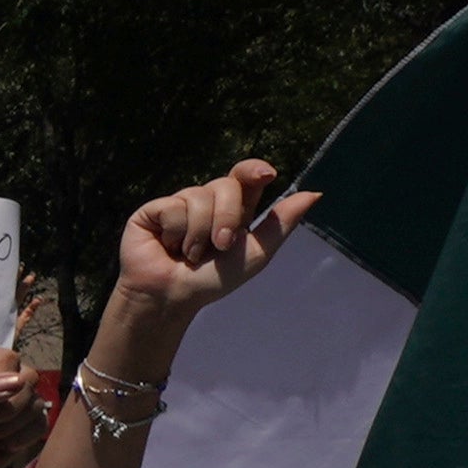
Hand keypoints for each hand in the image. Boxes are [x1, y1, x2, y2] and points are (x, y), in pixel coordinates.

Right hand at [115, 162, 314, 319]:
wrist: (173, 297)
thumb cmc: (213, 281)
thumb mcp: (255, 254)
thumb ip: (280, 224)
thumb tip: (314, 193)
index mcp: (233, 208)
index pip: (245, 176)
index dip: (254, 170)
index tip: (267, 175)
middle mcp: (206, 201)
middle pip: (226, 185)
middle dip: (226, 218)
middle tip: (219, 246)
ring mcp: (179, 204)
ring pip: (198, 196)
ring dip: (199, 233)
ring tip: (189, 254)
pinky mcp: (153, 211)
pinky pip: (172, 207)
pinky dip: (176, 232)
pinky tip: (168, 247)